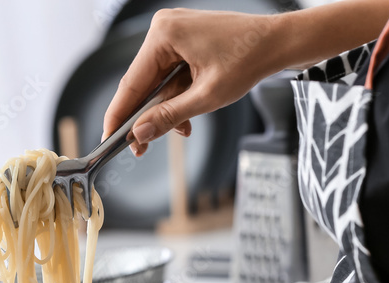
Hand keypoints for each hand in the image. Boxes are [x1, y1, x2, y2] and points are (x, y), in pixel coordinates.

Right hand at [103, 9, 282, 155]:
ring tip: (177, 131)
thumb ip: (169, 116)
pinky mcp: (186, 40)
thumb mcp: (207, 97)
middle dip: (145, 116)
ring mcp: (175, 33)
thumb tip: (140, 133)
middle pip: (142, 83)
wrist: (280, 42)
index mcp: (164, 34)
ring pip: (157, 82)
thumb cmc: (250, 59)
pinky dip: (176, 96)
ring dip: (165, 109)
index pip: (131, 82)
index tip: (108, 139)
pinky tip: (187, 116)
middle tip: (140, 147)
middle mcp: (164, 29)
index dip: (119, 114)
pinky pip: (171, 74)